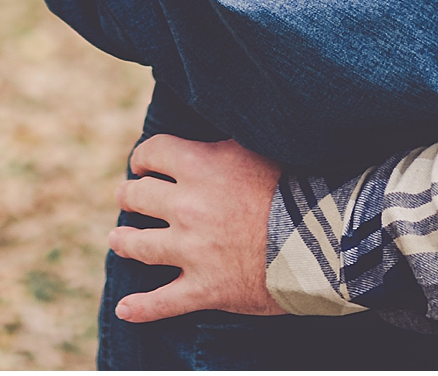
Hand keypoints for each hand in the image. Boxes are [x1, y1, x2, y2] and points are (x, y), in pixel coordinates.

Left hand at [108, 135, 287, 321]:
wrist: (319, 239)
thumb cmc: (297, 187)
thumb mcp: (259, 148)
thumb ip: (227, 144)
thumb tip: (215, 131)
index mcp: (201, 166)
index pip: (154, 151)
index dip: (144, 156)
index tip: (144, 162)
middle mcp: (188, 206)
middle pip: (139, 196)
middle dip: (129, 195)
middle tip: (129, 197)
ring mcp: (191, 250)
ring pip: (139, 246)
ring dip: (123, 241)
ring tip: (118, 238)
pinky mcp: (202, 288)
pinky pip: (161, 302)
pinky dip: (140, 307)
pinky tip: (124, 308)